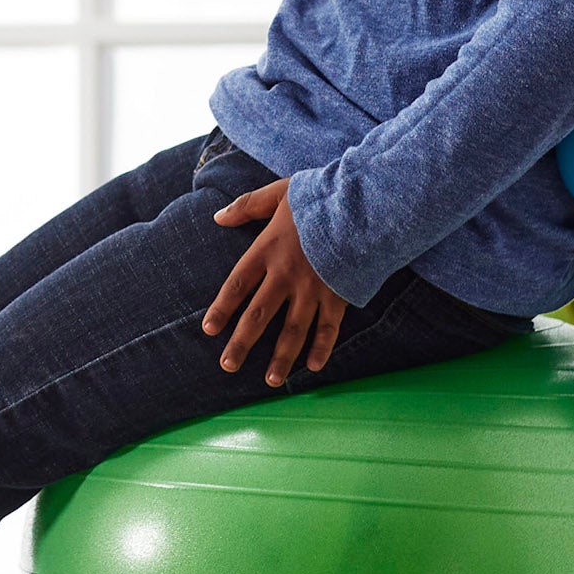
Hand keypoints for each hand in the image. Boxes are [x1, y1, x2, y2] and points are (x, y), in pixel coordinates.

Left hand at [201, 178, 349, 386]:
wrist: (364, 204)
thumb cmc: (320, 198)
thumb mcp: (280, 193)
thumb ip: (248, 205)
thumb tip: (218, 216)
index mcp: (268, 250)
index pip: (237, 284)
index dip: (222, 308)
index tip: (209, 329)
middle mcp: (287, 275)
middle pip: (259, 315)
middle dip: (242, 342)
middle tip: (228, 365)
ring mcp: (313, 288)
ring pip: (293, 330)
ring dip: (281, 357)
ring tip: (270, 381)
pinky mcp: (338, 294)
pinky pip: (329, 327)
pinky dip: (322, 348)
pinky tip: (312, 367)